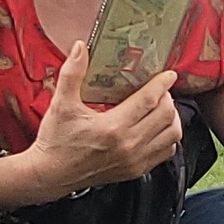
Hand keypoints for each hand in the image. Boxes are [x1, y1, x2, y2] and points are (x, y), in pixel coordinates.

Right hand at [25, 41, 183, 191]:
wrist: (51, 175)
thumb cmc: (56, 140)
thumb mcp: (61, 104)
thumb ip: (72, 73)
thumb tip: (80, 47)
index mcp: (112, 127)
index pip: (149, 100)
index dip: (162, 84)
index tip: (169, 74)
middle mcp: (128, 145)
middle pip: (166, 115)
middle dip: (167, 98)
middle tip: (159, 90)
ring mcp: (135, 160)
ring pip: (172, 135)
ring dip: (171, 118)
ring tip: (161, 107)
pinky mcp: (136, 171)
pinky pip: (166, 152)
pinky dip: (168, 138)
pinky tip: (157, 128)